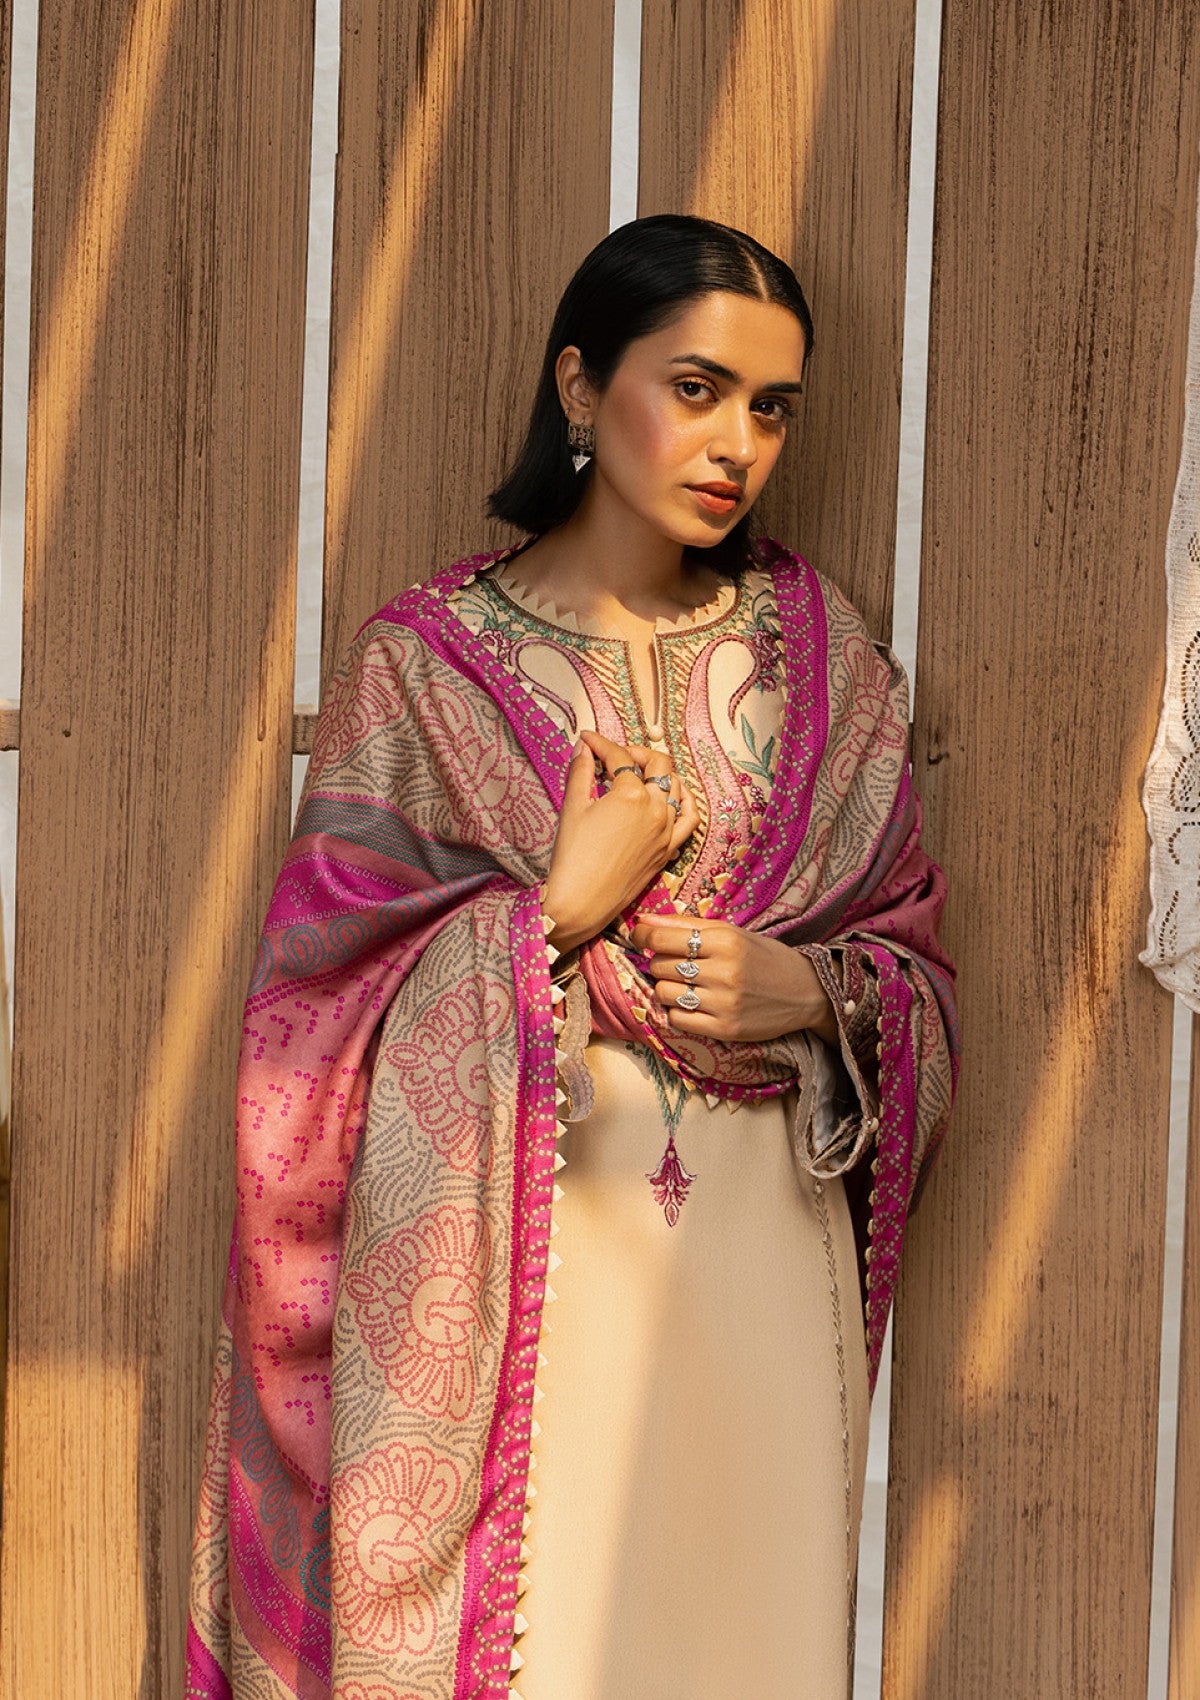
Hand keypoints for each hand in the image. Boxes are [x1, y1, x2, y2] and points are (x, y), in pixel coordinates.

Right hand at [541, 731, 699, 951]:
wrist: (582, 902)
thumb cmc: (573, 857)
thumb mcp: (573, 807)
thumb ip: (581, 771)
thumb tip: (584, 748)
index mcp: (632, 795)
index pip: (619, 757)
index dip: (600, 744)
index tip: (587, 740)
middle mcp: (657, 809)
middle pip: (658, 764)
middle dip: (636, 753)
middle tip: (615, 756)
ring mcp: (667, 830)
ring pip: (677, 787)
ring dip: (660, 773)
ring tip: (640, 774)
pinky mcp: (669, 850)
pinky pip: (690, 819)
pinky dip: (685, 802)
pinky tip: (672, 796)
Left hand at [628, 915, 838, 1044]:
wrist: (805, 991)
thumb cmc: (762, 957)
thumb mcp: (730, 933)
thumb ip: (686, 925)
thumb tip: (641, 921)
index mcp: (725, 940)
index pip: (662, 938)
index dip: (642, 936)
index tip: (639, 936)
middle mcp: (724, 971)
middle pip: (659, 965)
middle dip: (661, 963)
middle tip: (678, 963)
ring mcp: (724, 1002)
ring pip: (664, 992)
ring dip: (667, 988)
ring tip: (687, 984)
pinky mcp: (725, 1028)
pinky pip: (677, 1019)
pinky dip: (678, 1011)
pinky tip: (694, 1004)